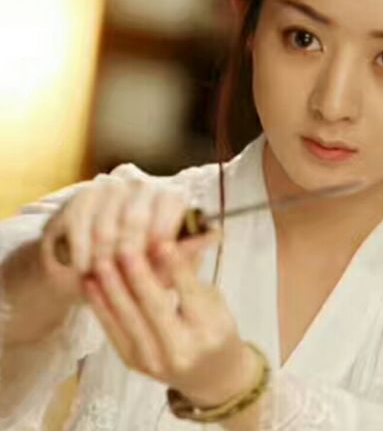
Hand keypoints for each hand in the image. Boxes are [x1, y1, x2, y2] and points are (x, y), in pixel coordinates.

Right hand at [39, 177, 215, 301]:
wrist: (102, 264)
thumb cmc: (146, 265)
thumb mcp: (169, 263)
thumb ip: (187, 250)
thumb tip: (216, 233)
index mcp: (171, 196)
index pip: (171, 204)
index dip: (163, 233)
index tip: (157, 259)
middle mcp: (143, 185)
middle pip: (135, 217)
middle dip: (130, 252)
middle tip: (125, 277)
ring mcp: (112, 187)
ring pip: (107, 222)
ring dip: (104, 255)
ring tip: (104, 279)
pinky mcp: (84, 196)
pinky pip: (82, 222)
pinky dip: (83, 249)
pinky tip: (85, 269)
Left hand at [82, 238, 257, 405]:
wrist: (210, 374)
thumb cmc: (215, 327)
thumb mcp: (214, 301)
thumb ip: (190, 277)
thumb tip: (164, 243)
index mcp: (210, 329)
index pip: (190, 294)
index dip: (176, 268)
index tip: (162, 242)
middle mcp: (182, 349)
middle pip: (156, 308)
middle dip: (138, 276)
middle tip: (126, 247)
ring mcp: (154, 360)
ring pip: (129, 319)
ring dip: (112, 288)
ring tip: (101, 262)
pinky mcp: (133, 363)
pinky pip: (114, 331)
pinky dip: (101, 306)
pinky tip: (91, 284)